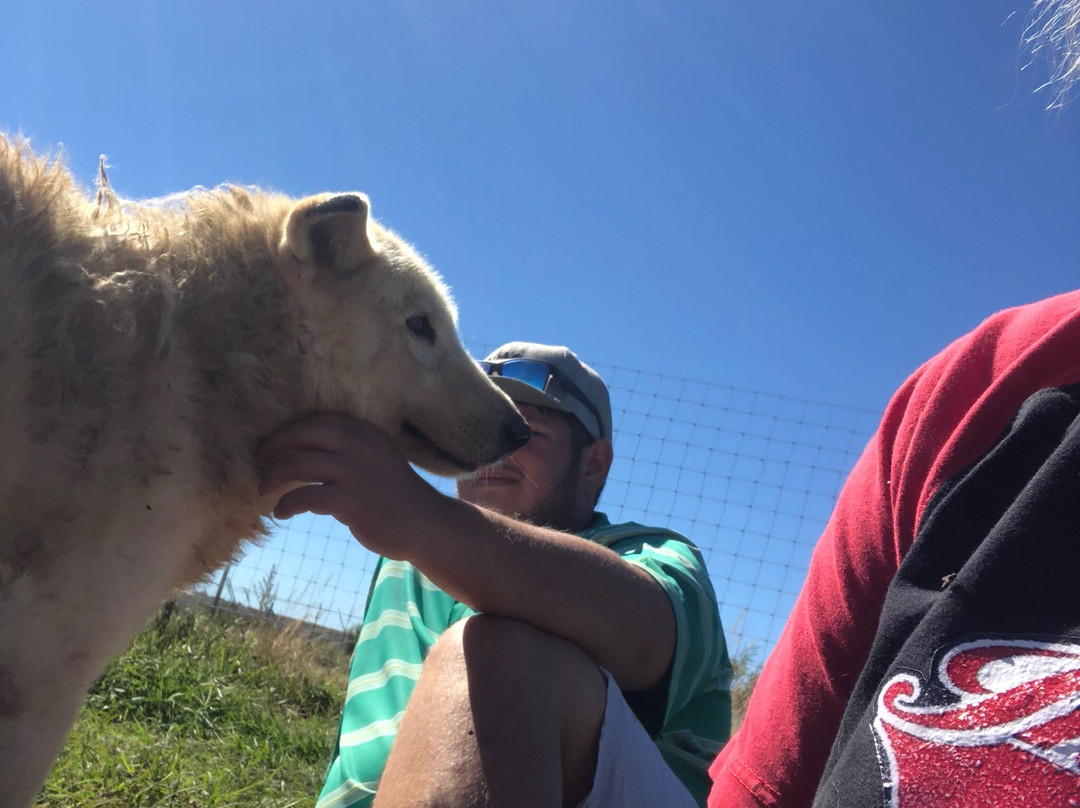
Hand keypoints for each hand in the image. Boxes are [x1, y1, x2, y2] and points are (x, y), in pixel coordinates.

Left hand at [257, 413, 449, 559]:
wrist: (425, 524)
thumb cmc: (397, 494)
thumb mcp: (377, 457)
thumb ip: (349, 449)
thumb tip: (305, 450)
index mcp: (364, 431)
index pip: (315, 421)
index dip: (288, 431)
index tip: (273, 445)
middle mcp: (358, 445)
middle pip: (300, 436)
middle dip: (273, 448)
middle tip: (259, 463)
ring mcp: (353, 472)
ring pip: (296, 464)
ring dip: (272, 477)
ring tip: (263, 489)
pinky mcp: (349, 500)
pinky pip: (303, 497)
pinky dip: (285, 505)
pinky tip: (280, 513)